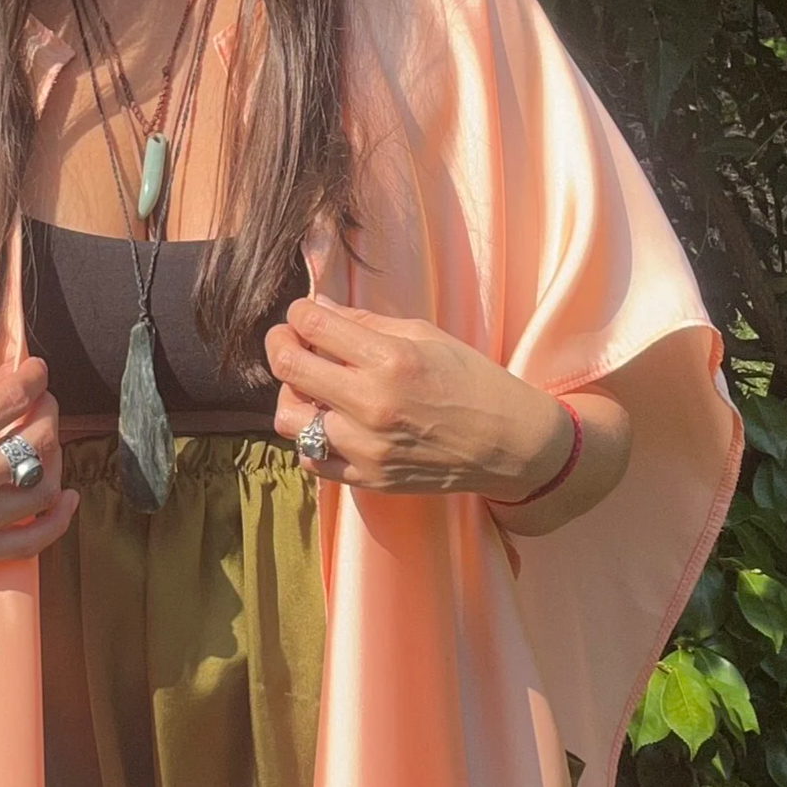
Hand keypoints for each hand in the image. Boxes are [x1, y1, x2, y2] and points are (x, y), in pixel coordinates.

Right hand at [0, 357, 76, 566]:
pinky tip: (66, 496)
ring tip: (41, 442)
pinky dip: (57, 520)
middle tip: (39, 401)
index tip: (37, 370)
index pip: (12, 400)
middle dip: (47, 412)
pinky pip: (30, 542)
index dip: (33, 378)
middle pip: (37, 441)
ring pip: (42, 488)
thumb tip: (16, 376)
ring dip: (54, 457)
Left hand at [265, 296, 575, 502]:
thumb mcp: (427, 337)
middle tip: (287, 340)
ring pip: (289, 419)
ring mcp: (364, 447)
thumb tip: (320, 308)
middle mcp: (371, 405)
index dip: (298, 314)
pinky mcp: (365, 478)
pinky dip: (310, 437)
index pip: (314, 326)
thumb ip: (367, 323)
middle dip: (279, 345)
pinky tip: (329, 422)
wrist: (508, 444)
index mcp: (390, 360)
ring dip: (291, 396)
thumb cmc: (472, 382)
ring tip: (312, 387)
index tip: (302, 314)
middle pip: (289, 369)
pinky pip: (310, 458)